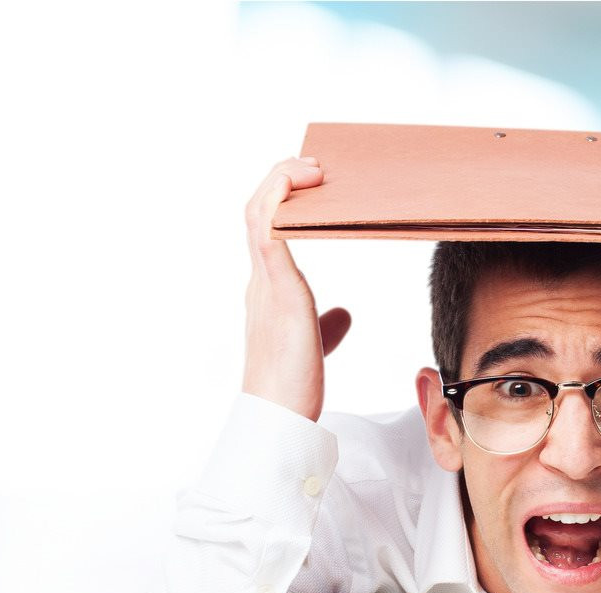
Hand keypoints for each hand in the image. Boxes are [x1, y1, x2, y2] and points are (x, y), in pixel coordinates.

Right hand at [242, 157, 351, 420]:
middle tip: (315, 168)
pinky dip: (280, 202)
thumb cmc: (294, 387)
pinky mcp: (279, 292)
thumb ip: (325, 326)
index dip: (281, 200)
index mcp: (268, 290)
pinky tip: (302, 187)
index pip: (265, 229)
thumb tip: (342, 315)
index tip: (309, 186)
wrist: (280, 416)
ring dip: (282, 181)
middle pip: (257, 211)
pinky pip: (269, 232)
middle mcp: (260, 281)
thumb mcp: (314, 345)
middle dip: (281, 180)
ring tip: (313, 169)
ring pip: (258, 213)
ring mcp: (266, 284)